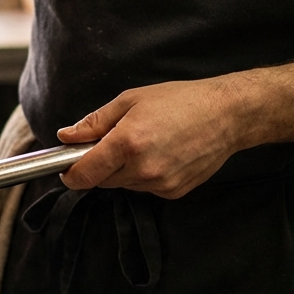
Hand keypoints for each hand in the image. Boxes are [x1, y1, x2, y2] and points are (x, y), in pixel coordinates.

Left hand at [56, 76, 256, 198]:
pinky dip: (143, 175)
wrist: (227, 115)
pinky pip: (145, 187)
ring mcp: (161, 184)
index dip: (70, 174)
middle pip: (102, 180)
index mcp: (127, 143)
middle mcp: (143, 169)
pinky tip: (160, 153)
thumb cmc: (180, 101)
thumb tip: (66, 136)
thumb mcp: (130, 101)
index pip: (84, 175)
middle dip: (99, 165)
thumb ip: (94, 122)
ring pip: (123, 185)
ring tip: (143, 142)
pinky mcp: (174, 192)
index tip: (66, 168)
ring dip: (122, 170)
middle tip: (112, 142)